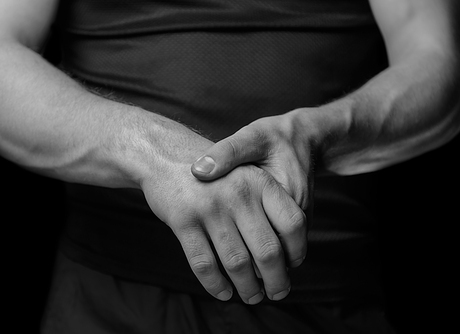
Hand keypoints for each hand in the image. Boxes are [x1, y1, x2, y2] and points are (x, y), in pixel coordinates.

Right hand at [140, 131, 304, 303]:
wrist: (167, 157)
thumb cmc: (215, 176)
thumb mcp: (247, 176)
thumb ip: (267, 207)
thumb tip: (287, 256)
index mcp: (260, 182)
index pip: (293, 223)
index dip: (297, 251)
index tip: (292, 265)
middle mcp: (238, 193)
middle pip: (268, 251)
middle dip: (276, 281)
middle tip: (277, 292)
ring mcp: (209, 207)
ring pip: (237, 263)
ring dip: (248, 288)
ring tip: (252, 296)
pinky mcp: (183, 220)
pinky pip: (204, 264)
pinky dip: (216, 285)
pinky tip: (223, 292)